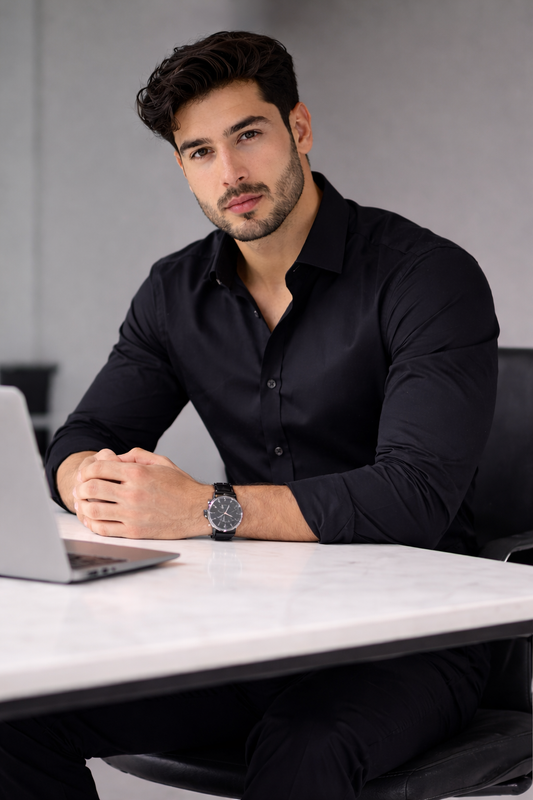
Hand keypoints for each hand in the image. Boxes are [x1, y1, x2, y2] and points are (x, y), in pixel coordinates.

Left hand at [73, 447, 210, 538]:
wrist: (198, 509)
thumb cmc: (180, 486)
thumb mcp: (160, 462)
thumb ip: (135, 456)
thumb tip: (113, 458)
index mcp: (138, 474)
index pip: (99, 468)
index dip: (86, 470)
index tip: (85, 473)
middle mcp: (133, 493)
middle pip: (92, 488)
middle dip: (80, 487)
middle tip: (79, 489)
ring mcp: (133, 514)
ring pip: (94, 510)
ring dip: (83, 506)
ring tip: (83, 504)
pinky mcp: (134, 531)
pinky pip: (104, 529)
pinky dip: (92, 524)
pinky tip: (92, 520)